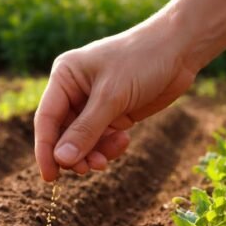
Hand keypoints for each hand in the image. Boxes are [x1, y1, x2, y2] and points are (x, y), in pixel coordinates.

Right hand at [34, 16, 197, 181]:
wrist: (180, 48)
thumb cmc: (141, 60)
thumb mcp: (111, 96)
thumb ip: (86, 130)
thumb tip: (61, 160)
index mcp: (65, 77)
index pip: (46, 119)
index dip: (45, 149)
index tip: (49, 176)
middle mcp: (74, 91)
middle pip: (63, 134)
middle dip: (74, 154)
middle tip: (88, 169)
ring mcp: (94, 103)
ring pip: (83, 141)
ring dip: (93, 153)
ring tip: (106, 160)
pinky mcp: (113, 112)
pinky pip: (102, 139)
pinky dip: (109, 146)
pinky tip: (124, 141)